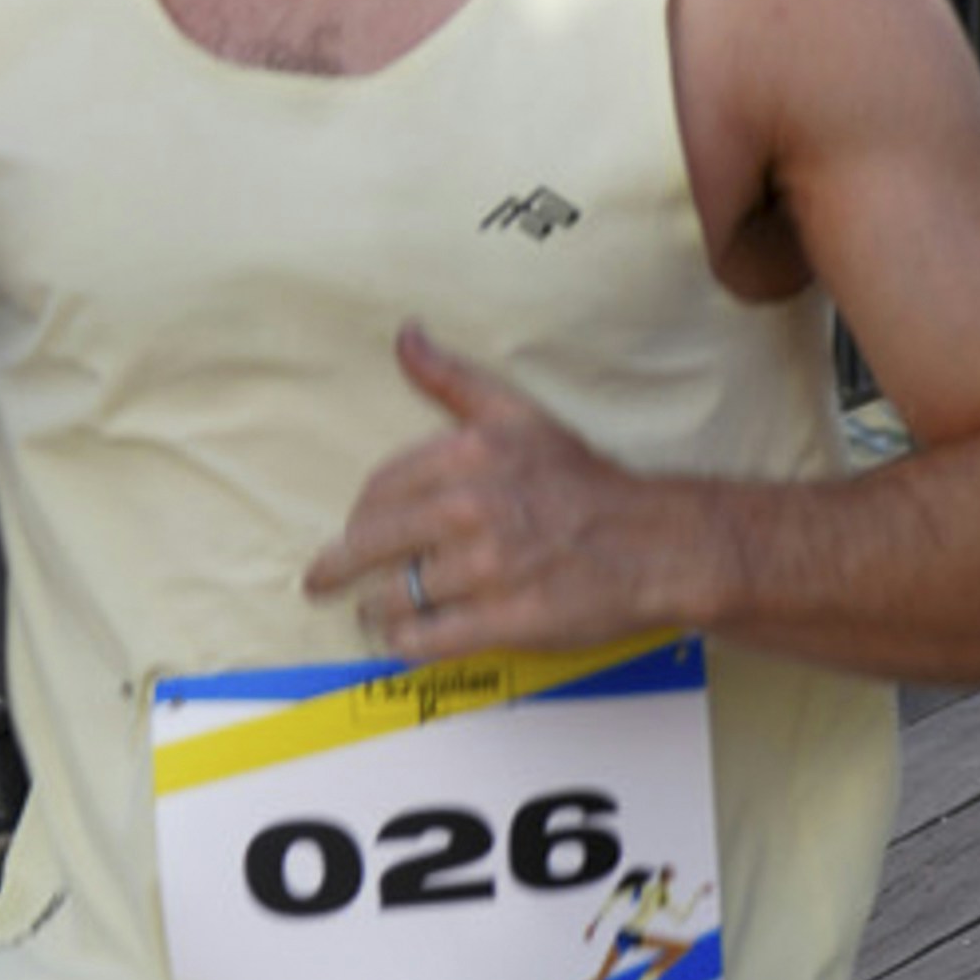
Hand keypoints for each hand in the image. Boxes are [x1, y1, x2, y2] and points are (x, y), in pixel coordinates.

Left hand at [312, 327, 681, 670]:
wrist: (657, 542)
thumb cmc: (585, 481)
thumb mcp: (519, 415)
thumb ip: (453, 380)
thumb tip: (404, 336)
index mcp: (467, 455)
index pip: (377, 491)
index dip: (360, 516)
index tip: (354, 531)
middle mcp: (470, 508)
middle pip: (370, 545)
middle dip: (337, 569)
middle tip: (322, 582)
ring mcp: (486, 569)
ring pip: (393, 596)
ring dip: (375, 610)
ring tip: (375, 613)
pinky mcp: (504, 620)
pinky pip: (425, 639)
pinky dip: (404, 642)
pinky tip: (402, 638)